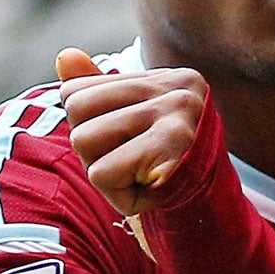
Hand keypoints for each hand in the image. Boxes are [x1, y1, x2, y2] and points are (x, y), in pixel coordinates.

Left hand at [56, 48, 208, 216]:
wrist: (209, 217)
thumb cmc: (162, 173)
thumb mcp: (129, 131)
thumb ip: (97, 94)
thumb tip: (64, 56)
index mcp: (164, 78)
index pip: (76, 91)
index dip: (90, 129)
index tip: (129, 147)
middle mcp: (175, 87)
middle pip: (76, 110)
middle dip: (93, 151)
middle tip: (132, 166)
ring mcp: (177, 113)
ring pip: (84, 140)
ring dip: (105, 174)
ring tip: (141, 178)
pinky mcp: (172, 146)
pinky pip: (102, 173)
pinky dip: (117, 194)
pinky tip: (149, 192)